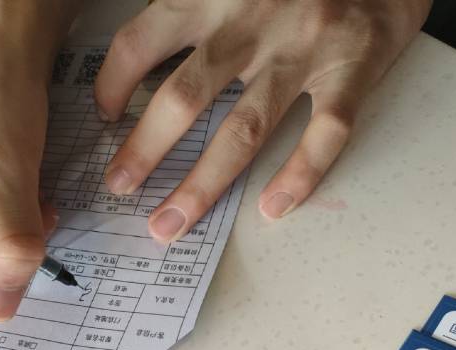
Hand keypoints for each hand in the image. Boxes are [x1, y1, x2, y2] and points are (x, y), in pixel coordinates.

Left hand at [95, 0, 431, 241]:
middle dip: (144, 150)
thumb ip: (192, 5)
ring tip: (170, 222)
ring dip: (202, 184)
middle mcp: (252, 20)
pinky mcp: (351, 68)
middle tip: (118, 187)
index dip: (113, 83)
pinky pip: (324, 132)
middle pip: (184, 97)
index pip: (141, 42)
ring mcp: (304, 48)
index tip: (104, 113)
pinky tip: (273, 209)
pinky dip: (300, 175)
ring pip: (246, 129)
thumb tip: (146, 57)